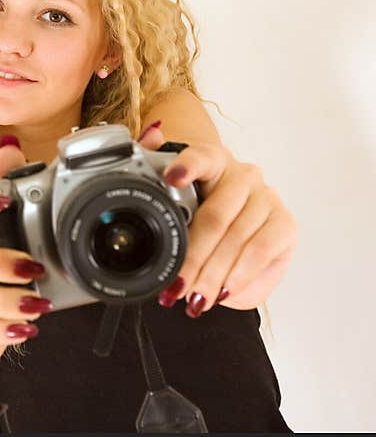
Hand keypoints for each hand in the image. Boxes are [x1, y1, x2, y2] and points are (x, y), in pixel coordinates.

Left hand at [137, 121, 297, 317]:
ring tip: (194, 299)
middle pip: (214, 216)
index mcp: (212, 160)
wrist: (231, 243)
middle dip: (192, 258)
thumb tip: (151, 137)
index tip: (171, 179)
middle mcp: (242, 175)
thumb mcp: (174, 205)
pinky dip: (239, 275)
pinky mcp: (285, 223)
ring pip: (235, 239)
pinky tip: (224, 291)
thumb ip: (156, 170)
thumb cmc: (198, 218)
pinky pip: (260, 251)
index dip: (185, 167)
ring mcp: (266, 197)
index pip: (200, 157)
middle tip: (175, 285)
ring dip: (212, 275)